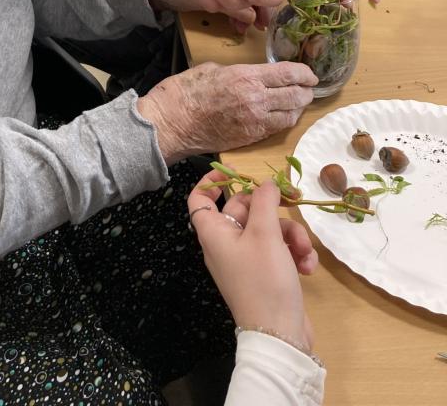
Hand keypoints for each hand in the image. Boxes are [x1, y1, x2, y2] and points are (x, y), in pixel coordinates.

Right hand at [136, 59, 316, 162]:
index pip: (288, 74)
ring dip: (297, 108)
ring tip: (297, 102)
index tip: (310, 74)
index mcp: (246, 77)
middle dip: (305, 91)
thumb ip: (238, 72)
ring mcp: (254, 122)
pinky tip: (281, 115)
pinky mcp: (250, 138)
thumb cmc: (185, 91)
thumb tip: (252, 76)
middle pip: (295, 96)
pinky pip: (276, 129)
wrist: (171, 122)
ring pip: (290, 116)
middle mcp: (256, 100)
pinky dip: (283, 121)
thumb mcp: (213, 69)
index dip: (304, 73)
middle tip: (308, 88)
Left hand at [187, 172, 317, 351]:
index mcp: (214, 233)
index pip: (200, 199)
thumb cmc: (264, 280)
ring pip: (268, 231)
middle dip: (274, 211)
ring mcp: (246, 260)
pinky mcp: (265, 274)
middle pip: (245, 210)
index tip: (236, 171)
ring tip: (305, 252)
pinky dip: (294, 255)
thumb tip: (266, 184)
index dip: (213, 181)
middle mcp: (226, 244)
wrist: (280, 336)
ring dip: (292, 236)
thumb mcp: (265, 234)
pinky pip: (278, 252)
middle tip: (294, 203)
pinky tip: (307, 268)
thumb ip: (265, 202)